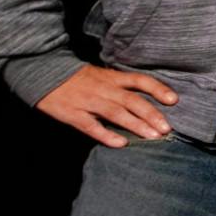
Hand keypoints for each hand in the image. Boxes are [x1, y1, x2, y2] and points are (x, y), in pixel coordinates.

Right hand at [36, 65, 175, 146]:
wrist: (41, 71)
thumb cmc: (77, 77)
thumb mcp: (101, 75)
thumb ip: (120, 86)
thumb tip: (147, 99)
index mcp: (111, 78)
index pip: (140, 80)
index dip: (158, 89)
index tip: (174, 100)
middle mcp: (103, 89)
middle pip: (132, 100)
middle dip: (151, 114)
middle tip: (167, 128)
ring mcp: (87, 101)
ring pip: (116, 113)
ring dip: (136, 125)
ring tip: (153, 136)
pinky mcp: (72, 113)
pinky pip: (91, 126)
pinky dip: (106, 135)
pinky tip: (121, 144)